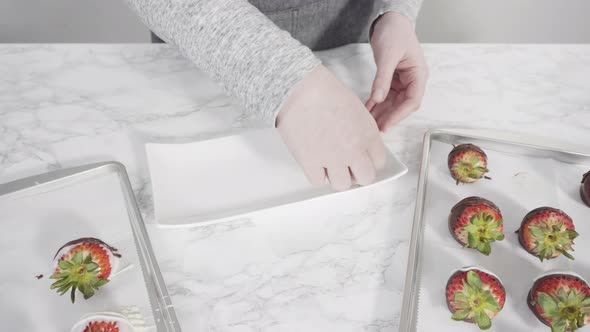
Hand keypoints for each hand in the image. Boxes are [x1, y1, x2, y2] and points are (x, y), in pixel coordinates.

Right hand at [277, 65, 386, 190]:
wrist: (301, 89)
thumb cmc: (325, 91)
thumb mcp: (355, 108)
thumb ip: (362, 130)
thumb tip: (359, 146)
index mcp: (368, 134)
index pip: (379, 162)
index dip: (369, 160)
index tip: (361, 158)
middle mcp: (353, 150)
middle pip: (366, 178)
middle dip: (357, 173)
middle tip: (347, 166)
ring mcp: (332, 159)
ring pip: (342, 185)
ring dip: (336, 176)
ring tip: (328, 164)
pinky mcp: (310, 163)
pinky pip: (318, 181)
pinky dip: (316, 174)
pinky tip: (314, 161)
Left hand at [366, 11, 427, 131]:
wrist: (389, 20)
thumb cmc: (394, 33)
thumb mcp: (387, 56)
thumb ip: (383, 78)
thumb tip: (378, 98)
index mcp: (418, 74)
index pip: (412, 101)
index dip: (399, 115)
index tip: (386, 124)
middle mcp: (412, 80)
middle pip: (402, 104)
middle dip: (388, 116)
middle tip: (375, 129)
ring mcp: (402, 80)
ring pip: (392, 102)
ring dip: (381, 112)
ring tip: (368, 123)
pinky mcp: (392, 78)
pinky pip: (384, 94)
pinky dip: (375, 102)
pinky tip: (367, 110)